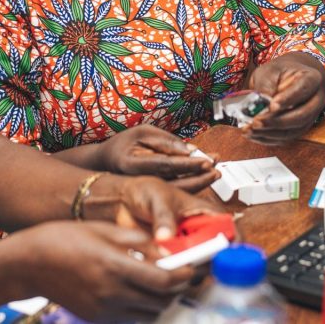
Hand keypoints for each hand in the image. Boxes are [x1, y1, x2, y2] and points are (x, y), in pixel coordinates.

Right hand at [16, 221, 192, 321]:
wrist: (31, 263)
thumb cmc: (66, 238)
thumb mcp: (105, 230)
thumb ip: (140, 242)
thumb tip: (169, 253)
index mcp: (115, 266)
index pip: (164, 281)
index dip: (184, 277)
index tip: (192, 268)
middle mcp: (111, 293)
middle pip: (161, 301)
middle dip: (177, 289)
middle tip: (181, 274)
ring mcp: (104, 309)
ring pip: (149, 313)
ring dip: (161, 300)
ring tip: (159, 282)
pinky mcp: (97, 318)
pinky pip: (131, 317)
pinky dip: (142, 307)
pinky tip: (137, 290)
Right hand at [97, 125, 219, 191]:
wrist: (108, 161)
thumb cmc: (125, 143)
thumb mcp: (142, 133)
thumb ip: (165, 141)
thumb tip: (190, 150)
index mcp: (134, 164)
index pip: (166, 165)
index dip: (187, 164)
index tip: (206, 161)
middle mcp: (141, 180)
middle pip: (175, 182)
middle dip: (199, 176)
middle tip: (216, 167)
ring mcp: (148, 188)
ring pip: (178, 188)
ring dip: (199, 180)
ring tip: (216, 168)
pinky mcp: (155, 191)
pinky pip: (176, 188)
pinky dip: (193, 181)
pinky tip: (205, 172)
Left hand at [245, 53, 324, 144]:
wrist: (287, 79)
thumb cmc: (278, 73)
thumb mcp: (270, 71)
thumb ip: (266, 84)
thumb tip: (261, 104)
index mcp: (312, 79)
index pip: (303, 90)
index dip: (288, 99)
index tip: (272, 105)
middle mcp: (316, 100)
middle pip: (301, 115)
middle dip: (277, 121)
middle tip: (256, 121)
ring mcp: (310, 117)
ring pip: (294, 130)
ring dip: (270, 132)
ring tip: (249, 130)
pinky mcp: (300, 128)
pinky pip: (287, 138)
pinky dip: (268, 138)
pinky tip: (253, 135)